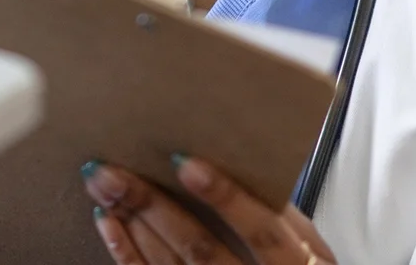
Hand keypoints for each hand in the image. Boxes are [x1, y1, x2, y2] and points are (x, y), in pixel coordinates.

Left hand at [83, 158, 336, 264]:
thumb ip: (281, 216)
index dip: (228, 200)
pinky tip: (109, 222)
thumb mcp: (310, 250)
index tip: (185, 164)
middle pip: (202, 250)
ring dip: (133, 221)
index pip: (266, 235)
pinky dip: (125, 252)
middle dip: (155, 207)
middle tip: (117, 170)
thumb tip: (233, 166)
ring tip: (104, 184)